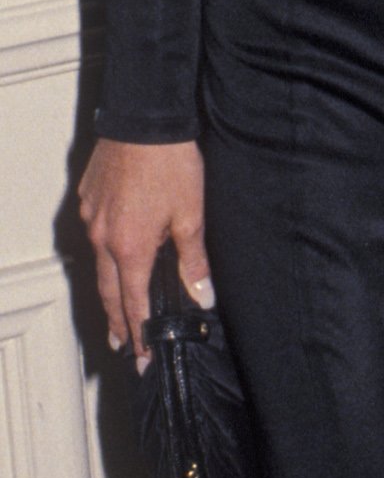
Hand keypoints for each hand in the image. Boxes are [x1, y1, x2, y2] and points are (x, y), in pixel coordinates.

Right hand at [77, 138, 211, 366]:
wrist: (144, 120)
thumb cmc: (170, 164)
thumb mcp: (191, 215)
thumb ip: (193, 261)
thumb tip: (201, 297)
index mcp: (130, 248)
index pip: (134, 303)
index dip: (139, 333)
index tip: (141, 357)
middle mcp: (103, 238)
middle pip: (109, 291)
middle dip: (117, 322)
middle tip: (122, 346)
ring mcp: (91, 218)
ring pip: (99, 265)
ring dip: (109, 291)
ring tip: (116, 313)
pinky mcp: (88, 199)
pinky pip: (95, 237)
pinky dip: (105, 256)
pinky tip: (113, 259)